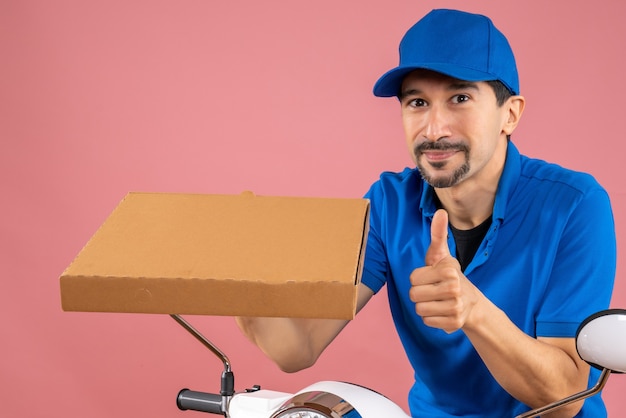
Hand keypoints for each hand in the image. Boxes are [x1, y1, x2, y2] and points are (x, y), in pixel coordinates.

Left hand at [409, 209, 479, 332]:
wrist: (472, 303)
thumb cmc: (449, 276)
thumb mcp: (441, 255)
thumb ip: (438, 235)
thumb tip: (440, 211)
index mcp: (449, 270)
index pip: (413, 278)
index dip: (419, 278)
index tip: (431, 277)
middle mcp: (454, 287)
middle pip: (414, 295)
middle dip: (420, 293)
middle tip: (433, 290)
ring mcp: (456, 306)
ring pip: (419, 309)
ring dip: (424, 306)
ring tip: (437, 301)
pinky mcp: (454, 323)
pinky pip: (427, 322)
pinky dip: (431, 318)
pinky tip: (442, 311)